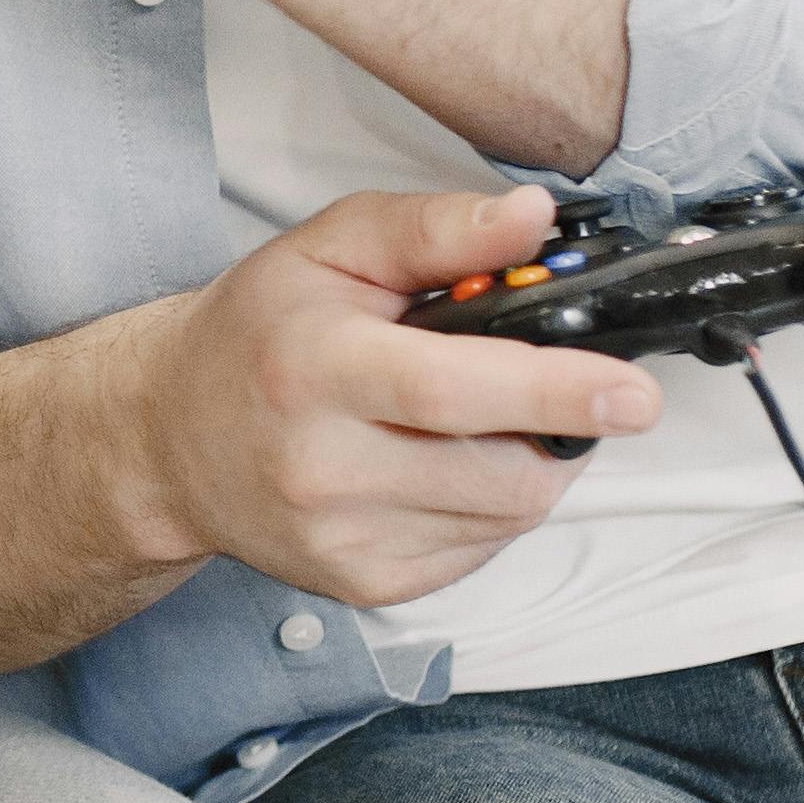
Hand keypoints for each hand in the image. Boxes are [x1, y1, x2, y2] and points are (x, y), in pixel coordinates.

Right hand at [106, 186, 660, 608]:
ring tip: (482, 418)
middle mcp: (322, 465)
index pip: (451, 389)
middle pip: (500, 468)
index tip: (633, 392)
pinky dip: (489, 503)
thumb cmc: (255, 334)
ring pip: (506, 513)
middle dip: (559, 426)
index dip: (553, 390)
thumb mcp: (328, 248)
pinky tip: (443, 464)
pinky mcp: (363, 583)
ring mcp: (342, 538)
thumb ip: (433, 228)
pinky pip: (479, 548)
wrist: (169, 440)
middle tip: (559, 385)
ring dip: (528, 461)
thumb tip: (532, 219)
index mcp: (314, 366)